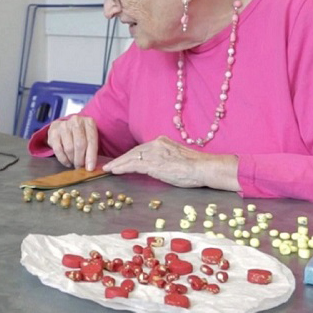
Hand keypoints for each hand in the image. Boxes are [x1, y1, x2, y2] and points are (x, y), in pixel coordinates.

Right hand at [46, 114, 99, 170]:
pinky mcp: (53, 131)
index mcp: (89, 122)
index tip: (90, 168)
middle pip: (79, 144)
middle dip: (80, 159)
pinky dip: (63, 159)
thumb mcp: (90, 137)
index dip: (91, 156)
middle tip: (80, 167)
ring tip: (74, 163)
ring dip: (72, 159)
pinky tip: (67, 162)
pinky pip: (58, 149)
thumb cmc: (81, 134)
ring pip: (69, 148)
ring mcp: (63, 125)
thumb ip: (92, 149)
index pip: (91, 141)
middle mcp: (76, 121)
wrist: (65, 126)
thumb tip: (90, 167)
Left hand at [102, 136, 239, 190]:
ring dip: (118, 164)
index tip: (122, 160)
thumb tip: (155, 165)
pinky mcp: (153, 163)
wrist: (204, 168)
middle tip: (110, 165)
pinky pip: (133, 165)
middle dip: (121, 159)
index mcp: (162, 141)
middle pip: (134, 151)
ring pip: (131, 157)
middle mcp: (156, 144)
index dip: (129, 155)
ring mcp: (154, 153)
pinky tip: (115, 171)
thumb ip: (164, 158)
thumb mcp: (176, 158)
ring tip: (109, 169)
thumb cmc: (195, 167)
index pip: (141, 148)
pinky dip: (122, 167)